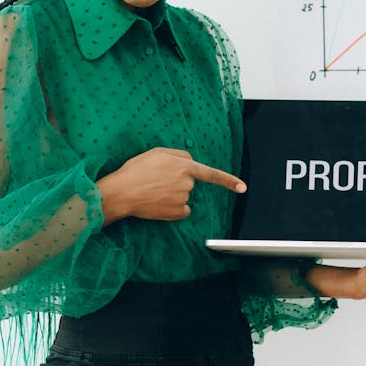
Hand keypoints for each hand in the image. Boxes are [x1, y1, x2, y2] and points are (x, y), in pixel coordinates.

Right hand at [97, 147, 246, 224]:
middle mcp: (187, 184)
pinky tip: (158, 203)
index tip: (243, 188)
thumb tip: (190, 161)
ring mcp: (183, 200)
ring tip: (153, 190)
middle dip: (178, 181)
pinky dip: (172, 208)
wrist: (122, 192)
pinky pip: (181, 210)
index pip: (211, 174)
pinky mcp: (176, 213)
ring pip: (184, 197)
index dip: (228, 181)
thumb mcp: (157, 152)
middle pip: (190, 183)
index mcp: (184, 167)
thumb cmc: (136, 170)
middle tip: (156, 179)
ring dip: (173, 194)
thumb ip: (179, 155)